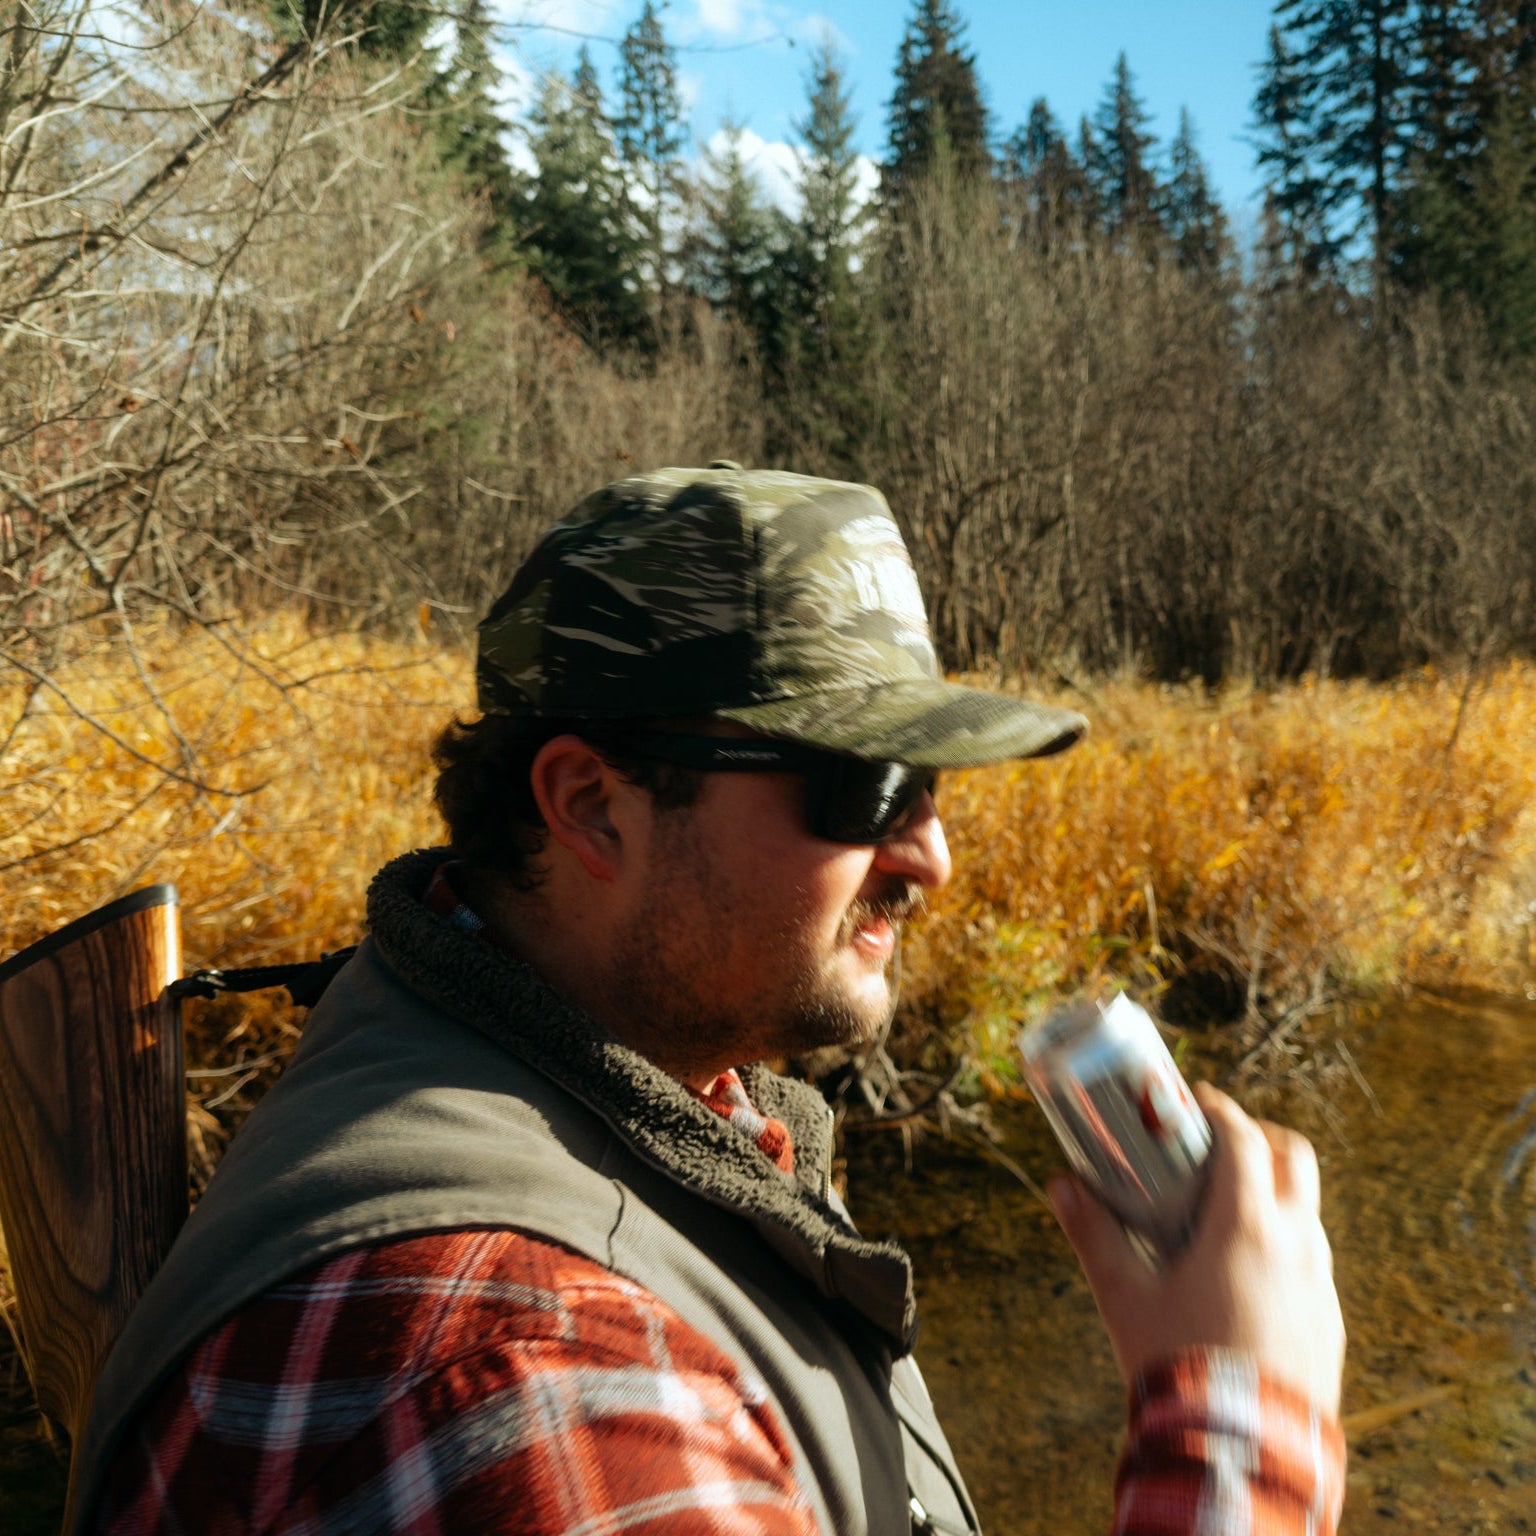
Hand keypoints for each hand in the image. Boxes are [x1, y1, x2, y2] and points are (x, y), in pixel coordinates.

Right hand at [1048, 1082, 1344, 1415]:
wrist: (1244, 1454)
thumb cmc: (1181, 1368)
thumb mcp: (1125, 1298)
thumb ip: (1094, 1236)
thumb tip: (1062, 1187)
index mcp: (1247, 1227)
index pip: (1245, 1139)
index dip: (1220, 1110)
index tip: (1195, 1102)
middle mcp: (1296, 1246)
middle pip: (1294, 1159)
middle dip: (1259, 1139)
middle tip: (1218, 1146)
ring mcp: (1320, 1286)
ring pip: (1307, 1213)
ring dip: (1273, 1195)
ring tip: (1223, 1214)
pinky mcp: (1328, 1325)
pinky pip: (1312, 1264)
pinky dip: (1283, 1247)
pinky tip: (1244, 1276)